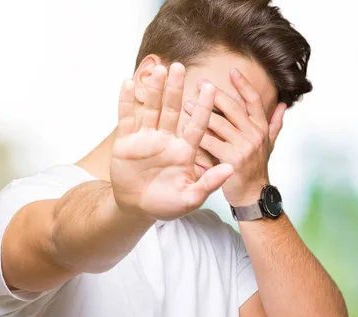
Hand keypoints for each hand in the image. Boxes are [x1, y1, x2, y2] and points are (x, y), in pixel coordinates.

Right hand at [110, 63, 232, 220]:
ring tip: (159, 69)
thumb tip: (231, 168)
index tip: (211, 89)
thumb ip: (209, 183)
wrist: (138, 209)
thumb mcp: (191, 197)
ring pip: (151, 109)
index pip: (197, 125)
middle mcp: (167, 139)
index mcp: (185, 150)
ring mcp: (146, 138)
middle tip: (180, 67)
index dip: (203, 108)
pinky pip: (127, 118)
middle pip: (172, 110)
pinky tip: (129, 83)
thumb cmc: (167, 204)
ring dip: (155, 90)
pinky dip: (127, 102)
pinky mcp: (126, 142)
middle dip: (176, 89)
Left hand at [184, 68, 286, 206]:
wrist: (253, 194)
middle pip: (233, 109)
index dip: (244, 85)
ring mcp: (244, 148)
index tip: (233, 70)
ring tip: (186, 104)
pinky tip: (184, 129)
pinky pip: (210, 144)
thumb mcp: (268, 144)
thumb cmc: (256, 167)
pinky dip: (197, 136)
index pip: (254, 102)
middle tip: (201, 83)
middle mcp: (254, 136)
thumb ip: (274, 123)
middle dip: (215, 95)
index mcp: (262, 128)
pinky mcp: (231, 160)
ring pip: (219, 124)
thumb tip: (283, 104)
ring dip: (201, 113)